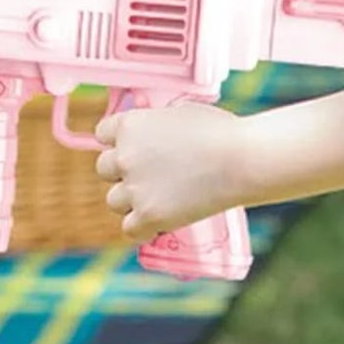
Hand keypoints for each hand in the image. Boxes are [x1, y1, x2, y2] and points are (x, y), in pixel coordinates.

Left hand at [93, 101, 247, 240]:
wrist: (240, 159)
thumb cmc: (218, 131)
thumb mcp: (179, 113)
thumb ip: (156, 125)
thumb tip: (154, 134)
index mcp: (129, 125)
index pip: (102, 134)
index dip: (118, 142)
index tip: (134, 148)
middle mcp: (125, 156)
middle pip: (104, 169)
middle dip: (123, 172)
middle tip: (150, 175)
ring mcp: (135, 189)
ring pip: (114, 201)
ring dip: (132, 201)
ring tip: (159, 198)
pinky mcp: (148, 217)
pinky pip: (130, 230)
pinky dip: (143, 229)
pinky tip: (159, 223)